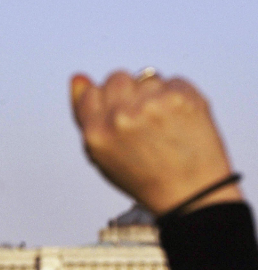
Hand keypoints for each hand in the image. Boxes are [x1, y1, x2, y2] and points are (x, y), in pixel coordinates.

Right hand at [71, 71, 240, 214]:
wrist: (191, 192)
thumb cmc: (145, 178)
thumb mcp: (102, 156)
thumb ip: (85, 115)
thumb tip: (78, 78)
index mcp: (96, 133)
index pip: (89, 92)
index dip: (105, 104)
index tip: (119, 118)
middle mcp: (120, 116)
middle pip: (116, 78)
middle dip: (127, 94)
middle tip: (142, 121)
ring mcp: (151, 104)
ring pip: (145, 77)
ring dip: (152, 94)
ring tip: (162, 123)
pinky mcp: (180, 96)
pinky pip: (172, 80)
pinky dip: (176, 96)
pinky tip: (179, 120)